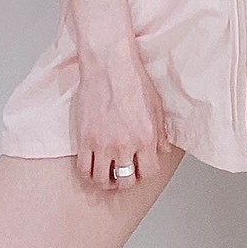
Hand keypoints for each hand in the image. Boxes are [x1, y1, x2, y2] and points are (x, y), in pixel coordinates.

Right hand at [72, 39, 172, 191]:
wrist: (109, 65)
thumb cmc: (132, 80)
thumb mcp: (156, 105)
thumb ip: (160, 132)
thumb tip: (162, 149)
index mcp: (146, 138)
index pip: (148, 172)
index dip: (145, 173)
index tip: (140, 170)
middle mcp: (125, 145)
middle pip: (125, 181)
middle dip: (126, 182)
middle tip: (122, 175)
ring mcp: (103, 144)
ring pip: (102, 180)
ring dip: (105, 182)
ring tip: (106, 175)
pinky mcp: (85, 139)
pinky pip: (84, 169)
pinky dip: (88, 174)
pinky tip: (92, 168)